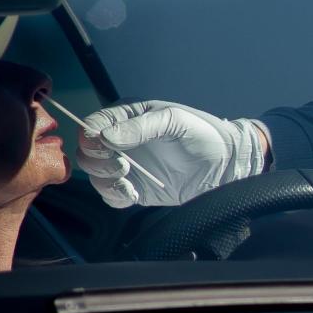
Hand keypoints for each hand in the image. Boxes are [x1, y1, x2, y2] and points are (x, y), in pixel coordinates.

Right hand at [77, 100, 266, 207]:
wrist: (225, 164)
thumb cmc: (203, 133)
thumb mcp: (174, 121)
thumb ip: (141, 127)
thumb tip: (105, 137)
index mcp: (128, 116)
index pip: (93, 125)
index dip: (91, 137)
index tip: (107, 148)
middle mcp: (122, 141)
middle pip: (87, 152)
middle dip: (98, 160)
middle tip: (123, 165)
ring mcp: (127, 166)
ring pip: (95, 175)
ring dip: (105, 179)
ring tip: (129, 177)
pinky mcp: (134, 188)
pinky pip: (110, 196)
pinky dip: (115, 196)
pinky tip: (133, 193)